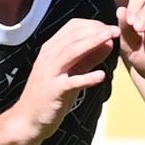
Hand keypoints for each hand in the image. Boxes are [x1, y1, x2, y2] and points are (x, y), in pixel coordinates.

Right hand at [13, 17, 119, 138]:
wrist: (28, 119)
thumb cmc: (50, 96)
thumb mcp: (72, 72)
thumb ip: (89, 58)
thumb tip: (108, 42)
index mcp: (51, 50)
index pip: (72, 27)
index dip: (93, 25)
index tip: (110, 28)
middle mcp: (48, 57)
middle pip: (73, 36)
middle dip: (96, 30)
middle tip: (116, 29)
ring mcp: (50, 73)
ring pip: (71, 52)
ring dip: (92, 43)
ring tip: (111, 39)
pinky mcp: (53, 91)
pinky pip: (71, 82)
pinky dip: (87, 78)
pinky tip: (101, 76)